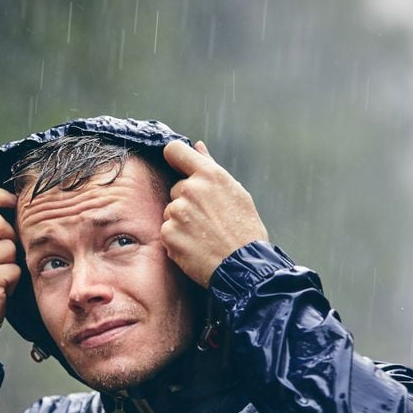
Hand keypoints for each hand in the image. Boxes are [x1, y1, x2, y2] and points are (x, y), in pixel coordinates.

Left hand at [161, 140, 268, 286]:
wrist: (243, 265)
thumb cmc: (244, 230)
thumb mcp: (235, 192)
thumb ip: (211, 167)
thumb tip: (197, 147)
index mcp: (209, 175)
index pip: (175, 151)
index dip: (174, 157)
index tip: (177, 166)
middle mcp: (190, 190)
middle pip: (176, 189)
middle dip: (187, 201)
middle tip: (207, 219)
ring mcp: (177, 212)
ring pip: (171, 212)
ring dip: (181, 222)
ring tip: (203, 235)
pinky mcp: (168, 234)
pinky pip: (167, 232)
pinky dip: (177, 240)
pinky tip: (196, 246)